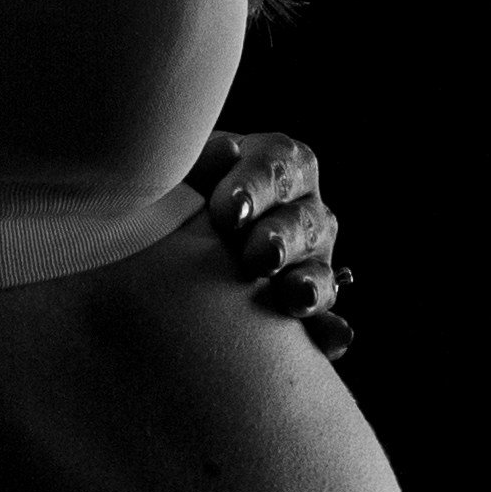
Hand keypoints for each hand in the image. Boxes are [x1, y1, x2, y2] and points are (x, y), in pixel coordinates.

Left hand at [191, 127, 353, 362]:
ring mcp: (307, 260)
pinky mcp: (302, 304)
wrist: (160, 243)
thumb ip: (201, 162)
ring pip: (320, 270)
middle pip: (305, 221)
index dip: (258, 187)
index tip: (227, 212)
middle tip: (258, 257)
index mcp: (275, 165)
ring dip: (310, 284)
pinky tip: (330, 340)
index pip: (280, 166)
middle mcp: (299, 210)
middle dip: (282, 239)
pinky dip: (326, 331)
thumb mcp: (181, 171)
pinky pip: (322, 321)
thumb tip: (227, 151)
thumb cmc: (172, 194)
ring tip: (294, 296)